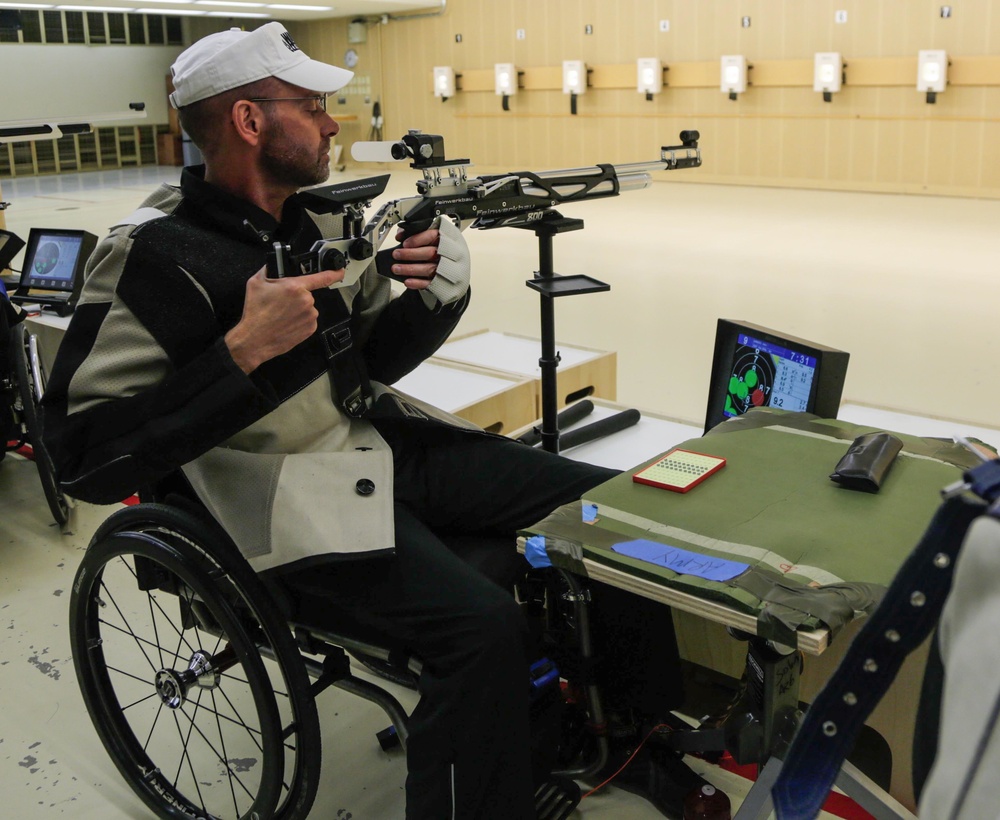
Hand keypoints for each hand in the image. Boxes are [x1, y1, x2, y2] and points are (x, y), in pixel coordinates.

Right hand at [225, 266, 342, 373]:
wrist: (255, 339)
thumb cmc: (255, 313)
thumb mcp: (256, 283)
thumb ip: (269, 269)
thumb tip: (275, 264)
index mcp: (295, 286)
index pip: (321, 277)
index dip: (334, 273)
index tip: (340, 271)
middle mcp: (306, 301)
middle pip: (306, 293)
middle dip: (295, 296)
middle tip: (280, 303)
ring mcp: (310, 316)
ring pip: (307, 307)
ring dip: (298, 309)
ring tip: (281, 315)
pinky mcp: (310, 328)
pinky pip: (308, 319)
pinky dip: (300, 320)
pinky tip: (287, 323)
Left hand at [390, 227, 440, 290]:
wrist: (451, 268)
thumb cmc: (437, 250)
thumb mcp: (428, 238)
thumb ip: (414, 233)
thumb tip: (400, 235)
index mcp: (443, 240)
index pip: (431, 236)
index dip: (417, 240)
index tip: (404, 243)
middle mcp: (445, 254)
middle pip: (429, 253)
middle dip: (410, 254)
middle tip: (396, 254)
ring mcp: (444, 269)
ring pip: (428, 269)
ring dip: (410, 269)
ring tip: (396, 268)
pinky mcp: (441, 282)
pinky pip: (429, 283)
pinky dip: (417, 283)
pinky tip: (407, 281)